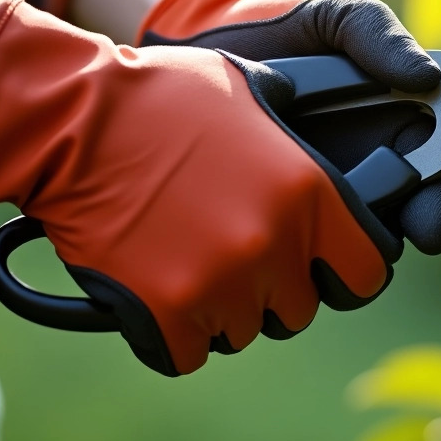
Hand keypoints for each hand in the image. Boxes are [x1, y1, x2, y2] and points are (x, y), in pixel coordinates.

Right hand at [0, 0, 426, 374]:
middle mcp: (276, 243)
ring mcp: (222, 283)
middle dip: (274, 291)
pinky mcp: (167, 313)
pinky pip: (189, 353)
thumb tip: (323, 125)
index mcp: (309, 193)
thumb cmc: (161, 94)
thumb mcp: (250, 87)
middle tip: (232, 255)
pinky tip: (155, 291)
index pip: (367, 272)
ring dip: (222, 309)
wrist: (73, 123)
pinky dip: (174, 334)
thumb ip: (298, 122)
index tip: (323, 268)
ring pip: (245, 331)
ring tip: (186, 260)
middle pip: (300, 308)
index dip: (347, 273)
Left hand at [137, 0, 440, 254]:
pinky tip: (261, 240)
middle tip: (368, 247)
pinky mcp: (267, 217)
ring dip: (333, 260)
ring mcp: (314, 203)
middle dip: (386, 250)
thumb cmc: (277, 26)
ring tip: (303, 238)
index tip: (431, 226)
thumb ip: (380, 36)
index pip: (436, 182)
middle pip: (394, 234)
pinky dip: (279, 259)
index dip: (440, 210)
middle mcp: (365, 177)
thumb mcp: (332, 18)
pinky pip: (284, 257)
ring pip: (342, 257)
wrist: (194, 39)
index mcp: (397, 133)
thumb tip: (428, 78)